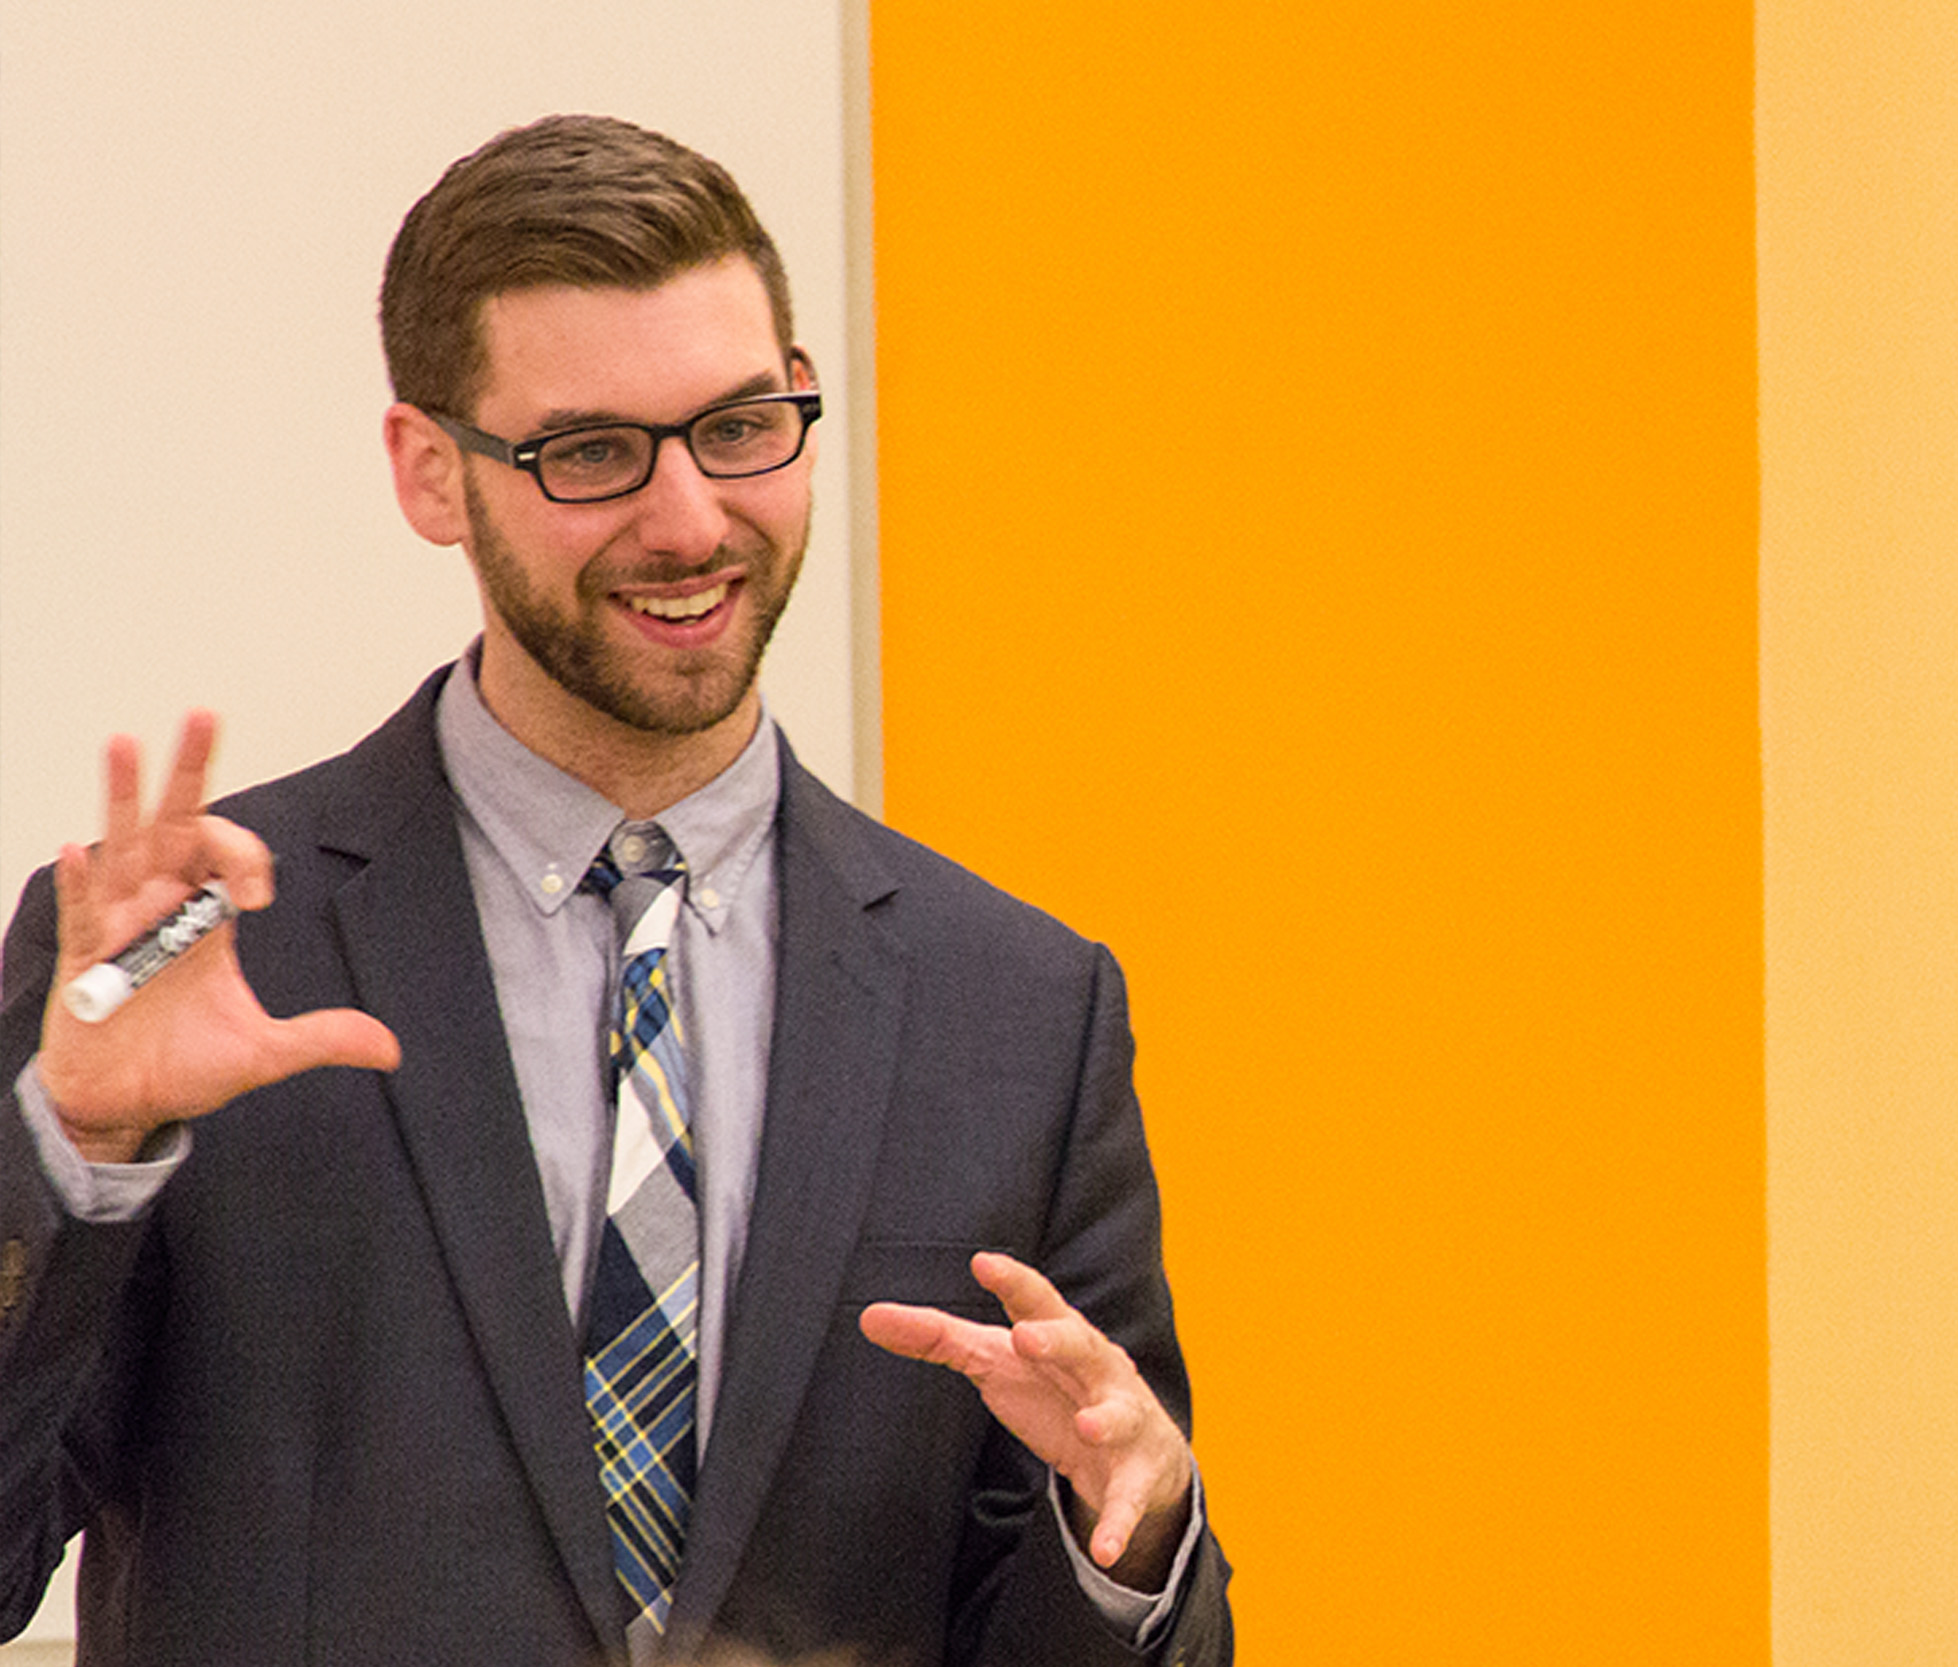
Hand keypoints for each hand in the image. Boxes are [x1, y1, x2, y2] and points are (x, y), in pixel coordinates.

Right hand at [37, 711, 400, 1162]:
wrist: (125, 1105)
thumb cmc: (184, 1066)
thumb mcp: (264, 1053)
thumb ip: (324, 1039)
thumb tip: (393, 1049)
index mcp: (204, 915)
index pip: (228, 854)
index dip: (247, 858)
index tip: (256, 897)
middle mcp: (159, 906)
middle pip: (175, 824)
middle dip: (190, 772)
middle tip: (205, 714)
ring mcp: (117, 928)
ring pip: (120, 847)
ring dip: (123, 797)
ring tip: (124, 742)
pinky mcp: (83, 963)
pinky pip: (79, 914)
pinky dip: (79, 883)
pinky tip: (77, 850)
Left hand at [860, 1251, 1193, 1588]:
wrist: (1135, 1447)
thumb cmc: (1054, 1387)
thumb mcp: (997, 1360)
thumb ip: (938, 1338)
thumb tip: (869, 1317)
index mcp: (1060, 1334)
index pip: (1036, 1299)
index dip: (1012, 1282)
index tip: (983, 1263)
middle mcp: (1098, 1368)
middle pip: (1080, 1345)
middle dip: (1056, 1340)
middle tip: (1024, 1337)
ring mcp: (1123, 1418)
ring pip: (1118, 1413)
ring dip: (1105, 1419)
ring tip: (1087, 1427)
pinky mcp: (1136, 1474)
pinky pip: (1128, 1499)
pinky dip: (1120, 1523)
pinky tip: (1106, 1550)